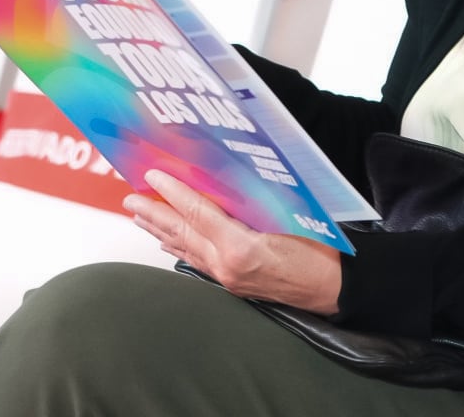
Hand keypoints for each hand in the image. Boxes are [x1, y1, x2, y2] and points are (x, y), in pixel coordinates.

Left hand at [125, 169, 342, 314]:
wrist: (334, 288)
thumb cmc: (319, 250)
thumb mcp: (286, 216)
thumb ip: (251, 202)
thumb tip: (221, 180)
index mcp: (240, 247)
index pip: (198, 212)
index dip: (173, 191)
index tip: (153, 175)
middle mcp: (227, 265)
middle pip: (183, 232)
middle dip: (154, 213)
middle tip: (130, 198)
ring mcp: (227, 278)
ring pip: (186, 248)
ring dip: (160, 229)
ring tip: (139, 215)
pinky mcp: (232, 284)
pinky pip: (197, 261)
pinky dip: (180, 246)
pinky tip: (168, 241)